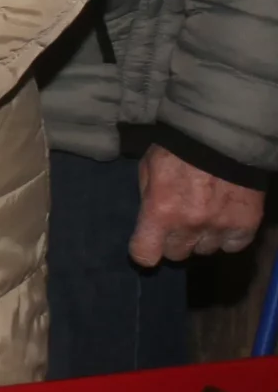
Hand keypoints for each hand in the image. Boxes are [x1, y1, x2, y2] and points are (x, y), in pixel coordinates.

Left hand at [132, 146, 264, 265]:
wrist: (223, 135)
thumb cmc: (178, 149)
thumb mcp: (148, 169)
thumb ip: (148, 199)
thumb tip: (148, 220)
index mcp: (160, 211)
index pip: (145, 255)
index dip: (144, 251)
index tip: (148, 245)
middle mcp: (189, 224)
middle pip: (177, 254)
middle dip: (175, 240)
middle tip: (179, 220)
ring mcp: (220, 226)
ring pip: (205, 250)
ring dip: (202, 237)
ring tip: (204, 214)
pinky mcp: (246, 224)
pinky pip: (232, 246)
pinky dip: (228, 237)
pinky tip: (224, 219)